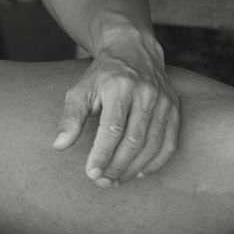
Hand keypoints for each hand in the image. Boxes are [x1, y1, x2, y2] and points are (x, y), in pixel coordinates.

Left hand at [52, 36, 178, 185]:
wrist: (133, 51)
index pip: (112, 128)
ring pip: (152, 145)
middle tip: (102, 182)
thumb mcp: (81, 90)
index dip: (102, 154)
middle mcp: (146, 93)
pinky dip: (156, 162)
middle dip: (116, 166)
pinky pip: (169, 143)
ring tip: (116, 181)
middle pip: (133, 140)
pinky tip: (139, 172)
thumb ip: (71, 117)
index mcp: (120, 86)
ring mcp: (164, 101)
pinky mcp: (175, 109)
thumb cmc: (103, 75)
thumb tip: (59, 145)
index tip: (91, 173)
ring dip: (133, 168)